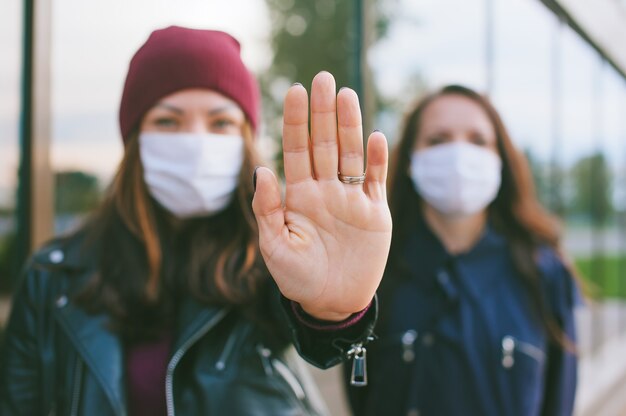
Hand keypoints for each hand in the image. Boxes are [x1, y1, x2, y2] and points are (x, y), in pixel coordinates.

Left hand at [252, 71, 391, 320]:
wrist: (331, 303)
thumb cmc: (297, 278)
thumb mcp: (274, 247)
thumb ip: (266, 209)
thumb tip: (261, 170)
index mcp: (299, 195)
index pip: (296, 149)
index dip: (295, 121)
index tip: (295, 90)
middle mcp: (325, 190)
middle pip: (325, 143)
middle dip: (323, 112)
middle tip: (323, 78)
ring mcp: (351, 199)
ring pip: (351, 154)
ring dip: (350, 126)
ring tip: (346, 95)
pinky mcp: (375, 213)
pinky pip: (376, 180)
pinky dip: (377, 160)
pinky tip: (375, 136)